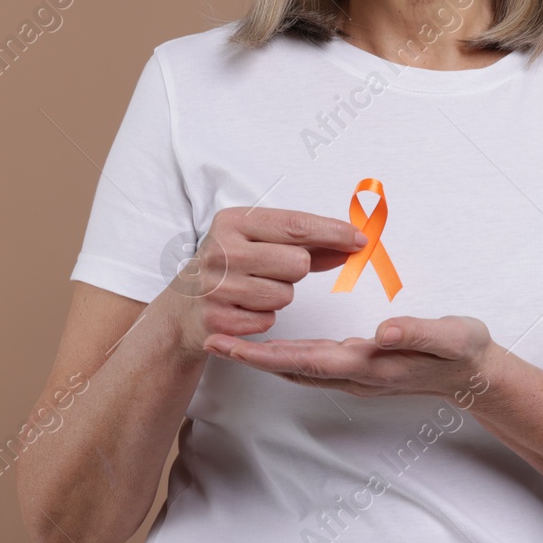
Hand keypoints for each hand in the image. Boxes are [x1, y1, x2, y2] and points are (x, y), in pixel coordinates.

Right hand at [164, 207, 367, 357]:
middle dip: (296, 270)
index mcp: (232, 221)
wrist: (183, 304)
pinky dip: (262, 317)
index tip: (360, 238)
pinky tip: (243, 308)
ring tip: (254, 289)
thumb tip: (353, 244)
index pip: (295, 225)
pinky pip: (267, 321)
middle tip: (274, 270)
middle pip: (296, 263)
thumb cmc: (230, 265)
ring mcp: (215, 286)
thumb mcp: (259, 241)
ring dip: (279, 296)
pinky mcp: (216, 320)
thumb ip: (306, 242)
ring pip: (285, 295)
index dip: (333, 232)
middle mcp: (221, 250)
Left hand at [204, 315, 499, 403]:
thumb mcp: (451, 336)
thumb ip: (417, 333)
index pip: (306, 359)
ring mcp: (357, 376)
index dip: (264, 353)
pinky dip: (285, 355)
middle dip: (249, 356)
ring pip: (298, 368)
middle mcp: (356, 375)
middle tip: (209, 339)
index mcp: (370, 364)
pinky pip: (311, 365)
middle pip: (291, 367)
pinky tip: (272, 345)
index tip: (229, 345)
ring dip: (262, 357)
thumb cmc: (464, 352)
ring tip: (229, 341)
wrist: (478, 377)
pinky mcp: (360, 370)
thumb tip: (382, 332)